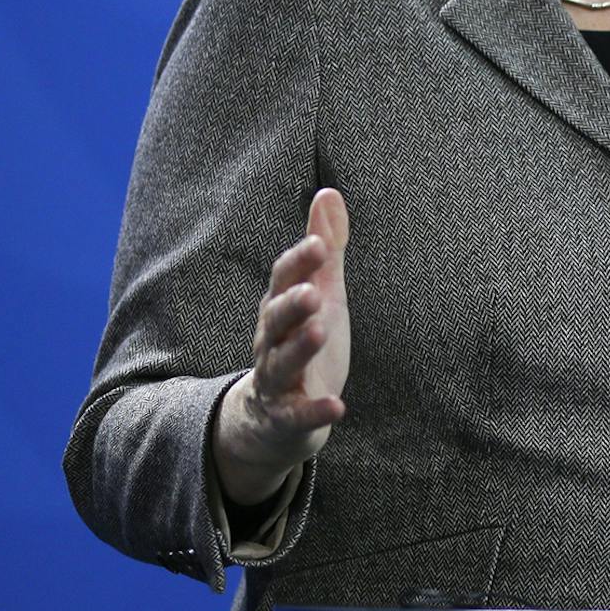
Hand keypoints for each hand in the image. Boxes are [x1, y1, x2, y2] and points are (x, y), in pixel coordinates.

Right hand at [214, 189, 351, 504]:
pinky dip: (313, 412)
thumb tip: (329, 192)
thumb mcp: (320, 293)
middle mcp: (272, 341)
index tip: (319, 242)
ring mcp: (276, 380)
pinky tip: (337, 407)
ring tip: (320, 332)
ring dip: (299, 348)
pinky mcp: (286, 416)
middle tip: (313, 290)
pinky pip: (296, 415)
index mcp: (281, 307)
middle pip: (275, 320)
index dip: (299, 262)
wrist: (273, 418)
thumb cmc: (304, 341)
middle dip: (291, 304)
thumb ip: (326, 249)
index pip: (283, 280)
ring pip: (280, 363)